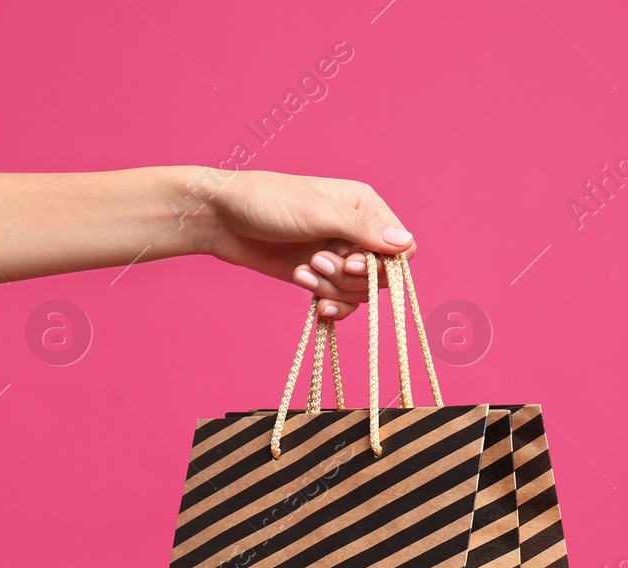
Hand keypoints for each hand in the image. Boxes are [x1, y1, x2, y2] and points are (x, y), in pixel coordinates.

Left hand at [198, 169, 415, 320]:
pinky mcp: (321, 276)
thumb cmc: (266, 202)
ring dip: (334, 289)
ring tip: (303, 272)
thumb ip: (362, 230)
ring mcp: (339, 255)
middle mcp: (357, 232)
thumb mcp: (317, 213)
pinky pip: (343, 302)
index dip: (383, 264)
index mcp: (364, 207)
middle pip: (382, 275)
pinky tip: (312, 302)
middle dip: (351, 277)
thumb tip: (406, 243)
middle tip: (318, 262)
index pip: (401, 247)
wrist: (221, 219)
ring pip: (361, 292)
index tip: (351, 262)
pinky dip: (330, 306)